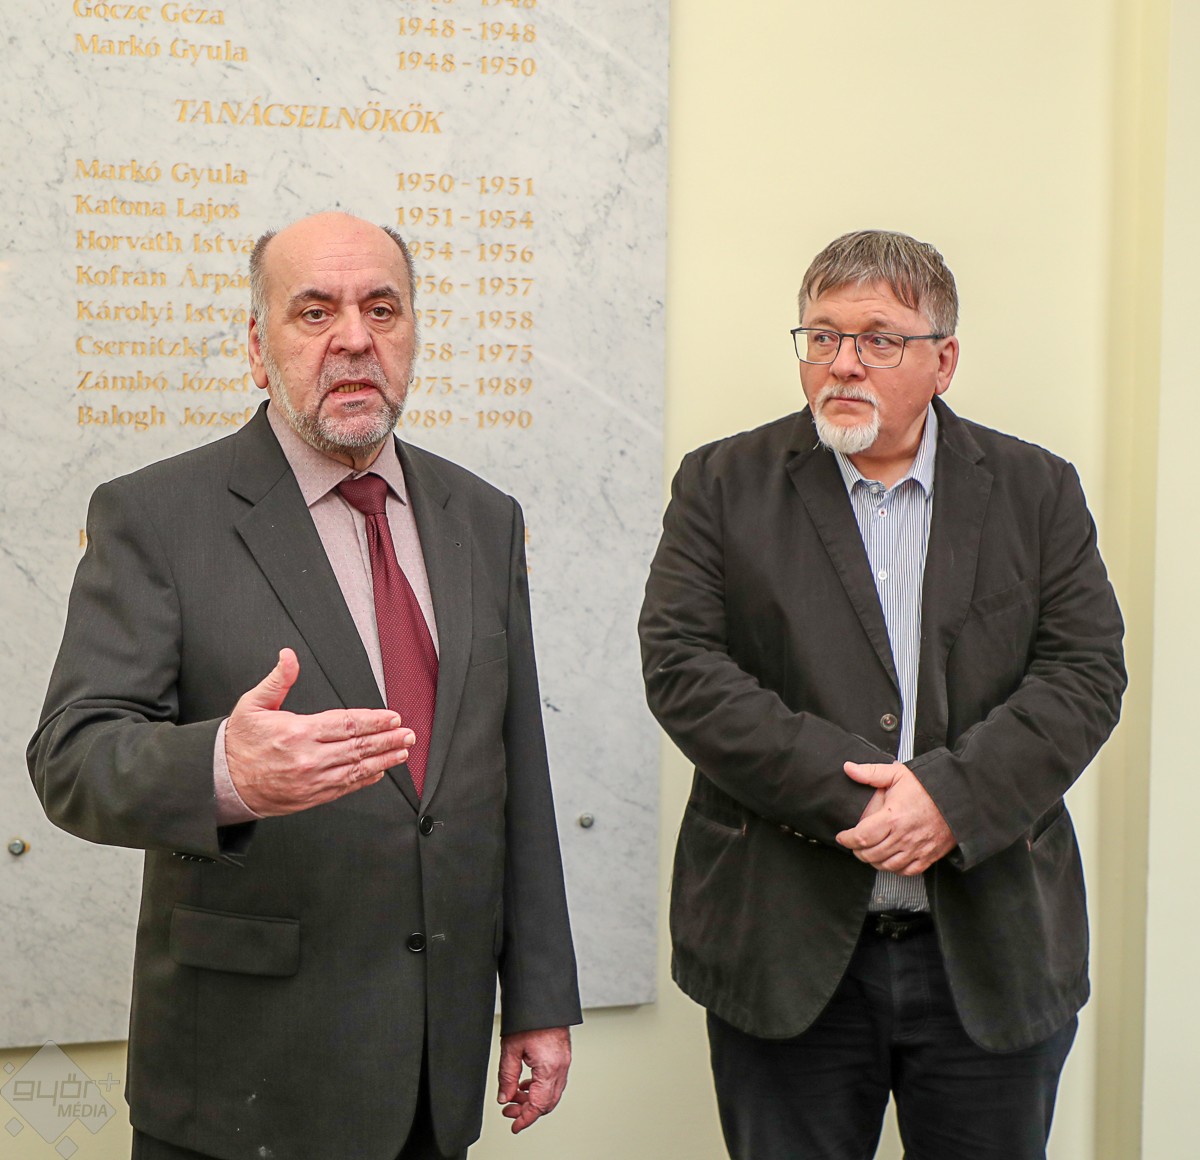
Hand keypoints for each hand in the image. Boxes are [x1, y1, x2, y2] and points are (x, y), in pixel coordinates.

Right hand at [224, 649, 414, 816]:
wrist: (222, 781)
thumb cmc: (239, 742)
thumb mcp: (253, 704)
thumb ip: (278, 680)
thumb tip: (289, 656)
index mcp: (297, 732)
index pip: (346, 724)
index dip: (373, 721)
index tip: (393, 718)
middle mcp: (308, 758)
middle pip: (358, 747)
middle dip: (387, 740)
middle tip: (408, 735)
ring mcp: (312, 780)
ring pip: (356, 769)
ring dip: (383, 760)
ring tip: (402, 752)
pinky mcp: (311, 797)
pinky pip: (344, 787)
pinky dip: (364, 780)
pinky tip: (379, 772)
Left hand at [497, 1026, 571, 1133]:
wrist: (542, 996)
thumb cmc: (530, 1017)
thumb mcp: (511, 1048)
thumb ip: (507, 1076)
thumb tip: (504, 1096)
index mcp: (549, 1068)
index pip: (539, 1105)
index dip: (525, 1118)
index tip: (514, 1125)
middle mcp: (561, 1066)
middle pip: (547, 1102)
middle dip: (528, 1110)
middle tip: (509, 1110)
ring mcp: (564, 1060)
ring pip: (552, 1092)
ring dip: (533, 1098)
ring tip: (514, 1095)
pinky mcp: (562, 1054)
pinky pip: (554, 1080)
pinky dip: (540, 1087)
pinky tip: (526, 1082)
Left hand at [835, 761, 954, 874]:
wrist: (958, 797)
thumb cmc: (929, 786)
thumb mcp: (897, 773)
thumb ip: (871, 772)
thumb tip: (849, 768)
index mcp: (893, 818)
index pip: (861, 837)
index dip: (847, 840)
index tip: (842, 837)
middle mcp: (904, 837)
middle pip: (871, 854)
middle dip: (857, 851)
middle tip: (854, 845)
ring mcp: (916, 849)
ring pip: (886, 866)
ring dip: (873, 861)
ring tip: (868, 852)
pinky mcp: (928, 856)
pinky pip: (906, 871)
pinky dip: (894, 869)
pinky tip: (889, 860)